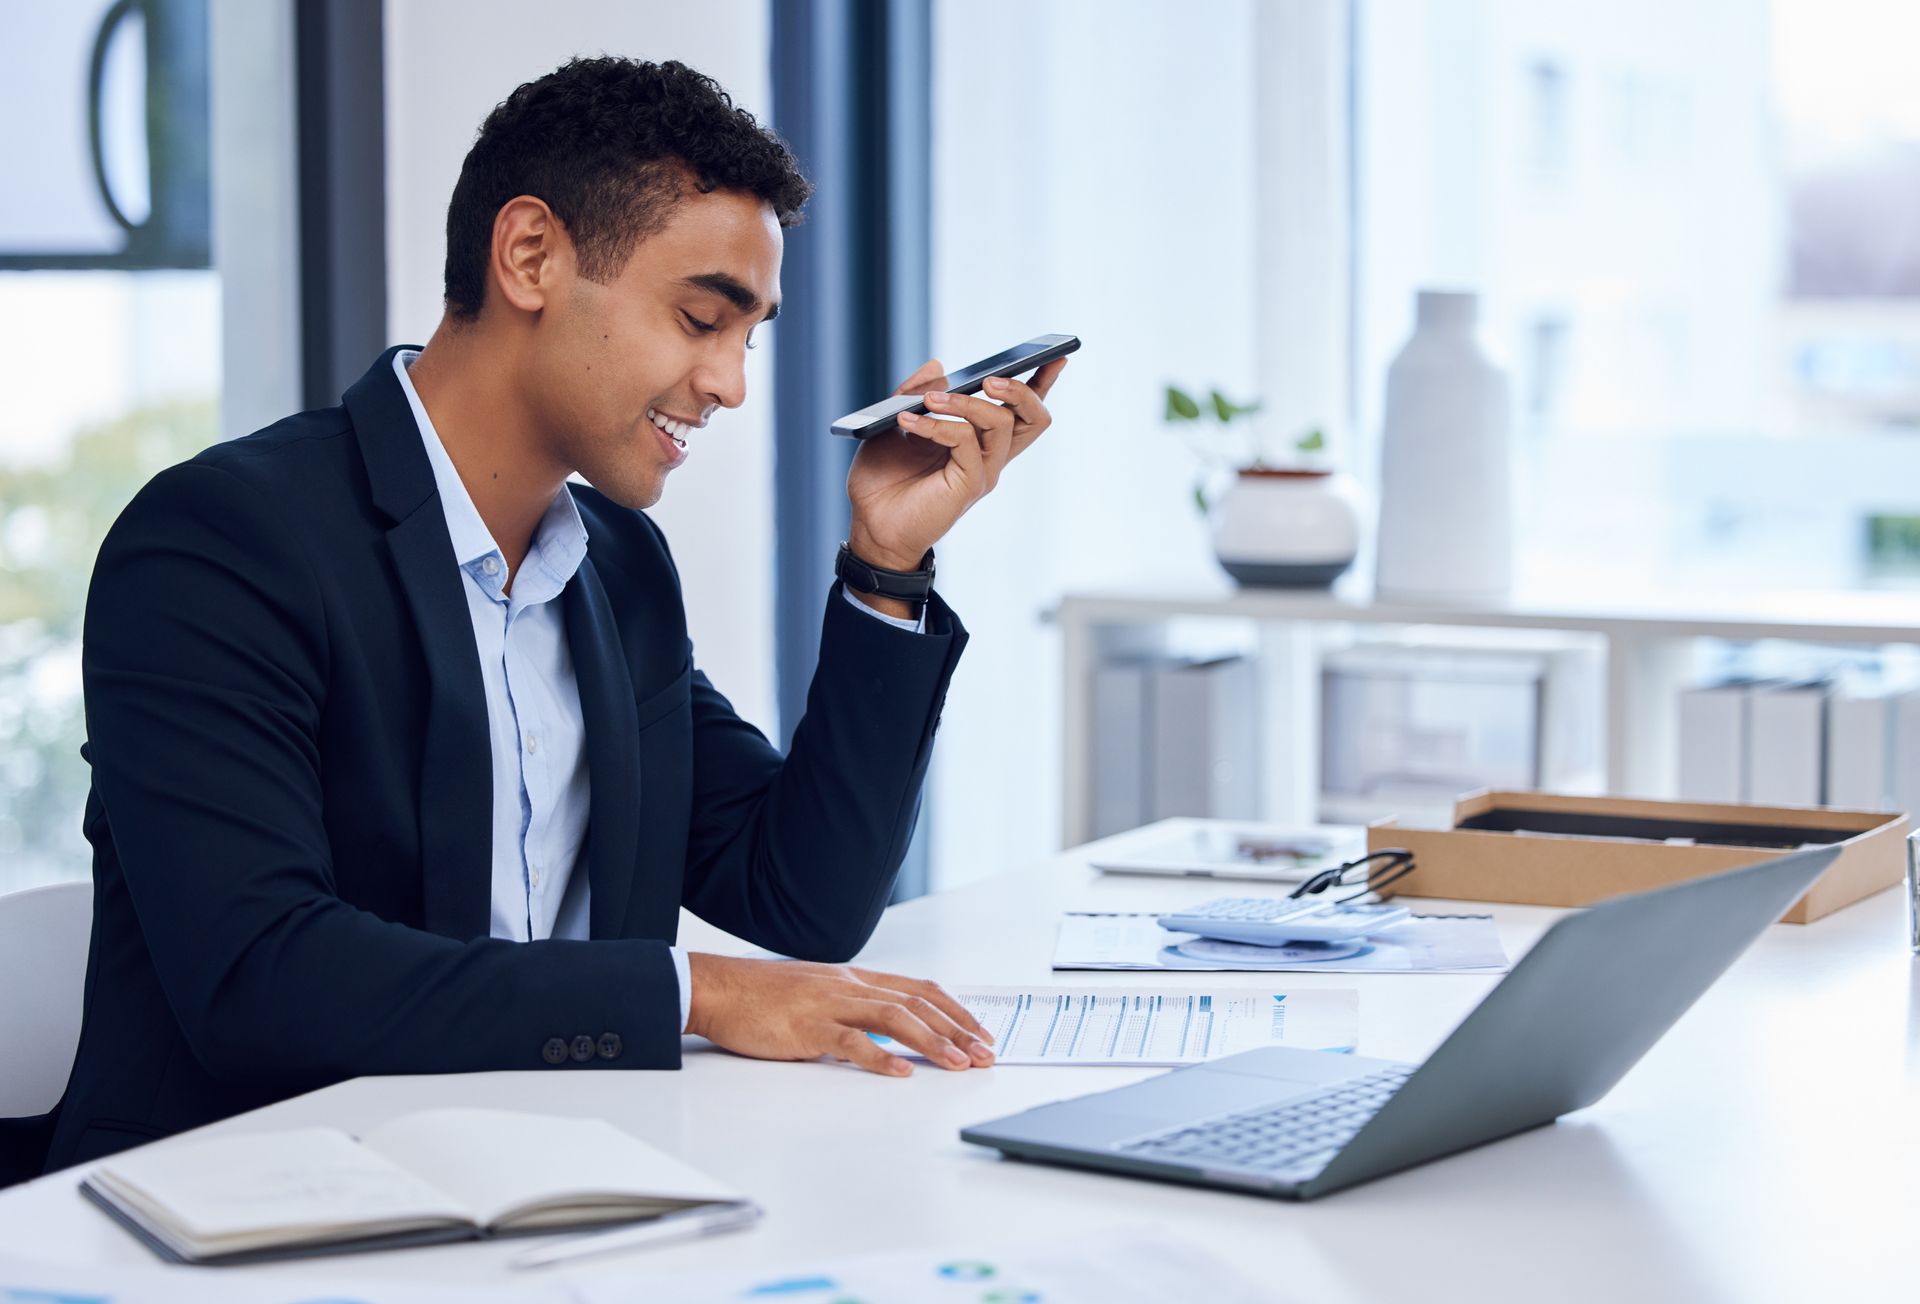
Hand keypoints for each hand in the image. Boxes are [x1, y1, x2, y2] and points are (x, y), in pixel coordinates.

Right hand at [685, 953, 996, 1075]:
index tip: (980, 1032)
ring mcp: (830, 1004)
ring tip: (958, 1064)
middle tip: (985, 1055)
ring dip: (932, 1043)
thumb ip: (854, 1008)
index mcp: (856, 979)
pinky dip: (879, 1057)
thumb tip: (891, 1034)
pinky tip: (901, 1072)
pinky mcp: (807, 1027)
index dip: (955, 1010)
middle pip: (916, 1005)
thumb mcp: (821, 994)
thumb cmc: (765, 997)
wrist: (719, 989)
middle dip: (957, 1030)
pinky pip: (851, 1041)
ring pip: (894, 1019)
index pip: (919, 990)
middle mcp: (850, 986)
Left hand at [844, 356, 1069, 574]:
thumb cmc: (883, 479)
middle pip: (1034, 419)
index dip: (1043, 383)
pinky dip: (937, 424)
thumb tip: (939, 366)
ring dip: (966, 402)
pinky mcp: (969, 484)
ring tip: (932, 399)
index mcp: (979, 441)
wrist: (870, 524)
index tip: (1054, 355)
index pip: (1021, 411)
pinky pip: (965, 440)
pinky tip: (909, 421)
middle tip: (991, 378)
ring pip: (1002, 422)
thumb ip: (916, 392)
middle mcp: (989, 456)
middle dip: (1022, 389)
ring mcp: (983, 471)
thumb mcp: (895, 421)